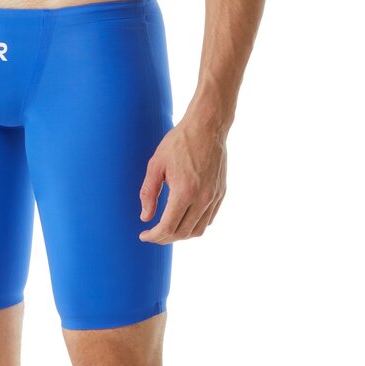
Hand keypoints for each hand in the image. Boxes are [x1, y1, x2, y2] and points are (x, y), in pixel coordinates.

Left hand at [138, 116, 226, 243]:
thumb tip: (145, 217)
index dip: (153, 236)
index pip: (168, 227)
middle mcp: (202, 198)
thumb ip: (148, 193)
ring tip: (167, 230)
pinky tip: (183, 220)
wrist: (207, 127)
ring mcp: (214, 197)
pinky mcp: (221, 193)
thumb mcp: (156, 165)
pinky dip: (195, 226)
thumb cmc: (178, 143)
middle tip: (152, 234)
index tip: (143, 235)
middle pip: (182, 233)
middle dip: (164, 238)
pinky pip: (209, 219)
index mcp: (184, 192)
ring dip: (181, 235)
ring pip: (198, 230)